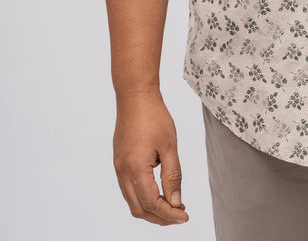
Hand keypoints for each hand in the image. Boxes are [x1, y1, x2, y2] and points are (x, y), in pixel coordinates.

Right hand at [112, 90, 188, 225]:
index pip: (151, 203)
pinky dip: (143, 197)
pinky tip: (158, 193)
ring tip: (172, 206)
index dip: (168, 214)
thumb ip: (172, 176)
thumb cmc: (154, 116)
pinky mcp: (119, 162)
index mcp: (135, 168)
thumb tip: (175, 202)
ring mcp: (118, 167)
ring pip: (132, 201)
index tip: (185, 216)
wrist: (135, 96)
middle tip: (179, 215)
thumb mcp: (169, 146)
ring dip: (151, 209)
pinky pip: (128, 189)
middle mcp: (122, 171)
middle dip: (159, 217)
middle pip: (139, 208)